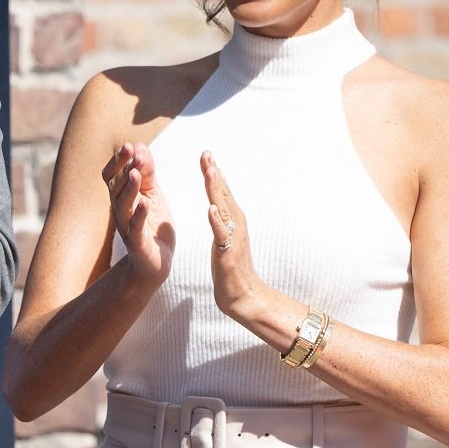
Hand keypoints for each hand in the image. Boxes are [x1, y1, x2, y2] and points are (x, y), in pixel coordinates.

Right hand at [102, 142, 174, 286]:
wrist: (156, 262)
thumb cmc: (152, 224)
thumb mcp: (153, 193)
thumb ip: (148, 172)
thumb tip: (140, 146)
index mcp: (121, 196)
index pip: (112, 174)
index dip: (118, 160)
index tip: (130, 144)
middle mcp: (119, 210)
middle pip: (114, 186)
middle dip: (122, 167)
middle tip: (131, 151)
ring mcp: (127, 226)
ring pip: (122, 205)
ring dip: (129, 188)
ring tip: (136, 173)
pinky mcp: (137, 242)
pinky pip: (136, 227)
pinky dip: (140, 214)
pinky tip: (146, 202)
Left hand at [201, 151, 261, 318]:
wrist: (242, 294)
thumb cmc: (231, 264)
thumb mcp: (224, 234)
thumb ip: (223, 216)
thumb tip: (218, 200)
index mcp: (232, 218)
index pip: (221, 190)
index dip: (214, 171)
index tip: (206, 153)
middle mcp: (235, 223)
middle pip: (223, 193)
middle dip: (214, 172)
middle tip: (206, 153)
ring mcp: (232, 236)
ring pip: (223, 208)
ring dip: (216, 190)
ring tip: (210, 171)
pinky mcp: (227, 252)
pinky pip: (221, 234)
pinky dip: (216, 221)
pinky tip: (211, 209)